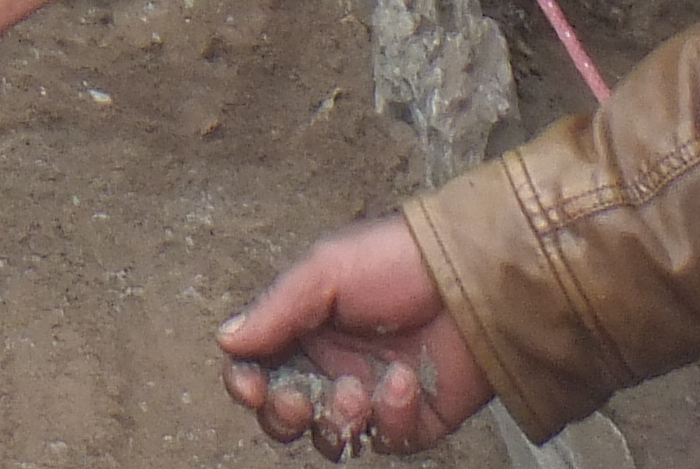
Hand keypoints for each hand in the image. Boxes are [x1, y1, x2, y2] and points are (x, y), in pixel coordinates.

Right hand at [219, 217, 489, 455]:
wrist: (472, 277)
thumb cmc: (397, 261)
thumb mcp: (327, 270)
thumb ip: (276, 309)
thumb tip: (227, 339)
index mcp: (305, 327)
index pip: (259, 367)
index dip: (246, 382)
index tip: (249, 386)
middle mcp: (333, 364)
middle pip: (286, 414)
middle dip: (283, 415)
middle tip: (297, 399)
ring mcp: (372, 395)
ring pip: (331, 437)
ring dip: (335, 420)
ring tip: (356, 390)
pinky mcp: (413, 419)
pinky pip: (386, 439)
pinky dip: (390, 416)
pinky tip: (403, 382)